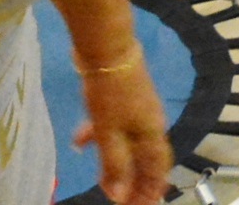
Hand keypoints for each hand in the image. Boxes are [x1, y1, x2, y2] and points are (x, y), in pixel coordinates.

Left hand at [73, 53, 172, 204]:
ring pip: (129, 144)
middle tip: (120, 198)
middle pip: (145, 159)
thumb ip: (114, 166)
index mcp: (152, 133)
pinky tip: (81, 141)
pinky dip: (102, 140)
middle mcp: (149, 123)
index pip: (158, 170)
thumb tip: (119, 196)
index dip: (150, 191)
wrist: (107, 49)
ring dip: (117, 163)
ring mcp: (136, 110)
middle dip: (134, 181)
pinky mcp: (122, 100)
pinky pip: (115, 128)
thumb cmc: (111, 94)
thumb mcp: (109, 133)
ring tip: (101, 179)